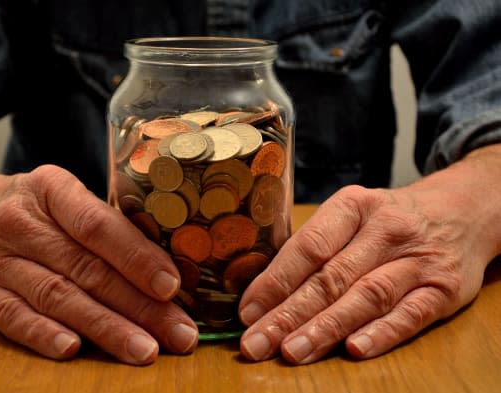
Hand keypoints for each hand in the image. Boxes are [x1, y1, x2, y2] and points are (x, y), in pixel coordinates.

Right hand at [0, 139, 197, 364]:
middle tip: (178, 333)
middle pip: (86, 268)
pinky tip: (74, 349)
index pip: (98, 225)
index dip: (136, 257)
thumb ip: (100, 225)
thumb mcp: (57, 195)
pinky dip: (42, 333)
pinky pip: (9, 315)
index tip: (171, 286)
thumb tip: (160, 268)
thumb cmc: (22, 205)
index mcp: (51, 189)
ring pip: (56, 296)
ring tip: (144, 350)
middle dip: (138, 306)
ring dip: (104, 328)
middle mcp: (21, 222)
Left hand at [238, 146, 500, 363]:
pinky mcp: (444, 288)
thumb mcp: (353, 214)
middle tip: (257, 343)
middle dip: (289, 314)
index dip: (275, 281)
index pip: (309, 246)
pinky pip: (411, 314)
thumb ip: (316, 246)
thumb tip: (265, 291)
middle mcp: (385, 230)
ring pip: (366, 296)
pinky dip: (382, 333)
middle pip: (331, 277)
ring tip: (293, 351)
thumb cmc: (388, 219)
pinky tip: (354, 349)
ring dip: (326, 327)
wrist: (461, 210)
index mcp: (353, 206)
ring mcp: (416, 260)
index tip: (248, 312)